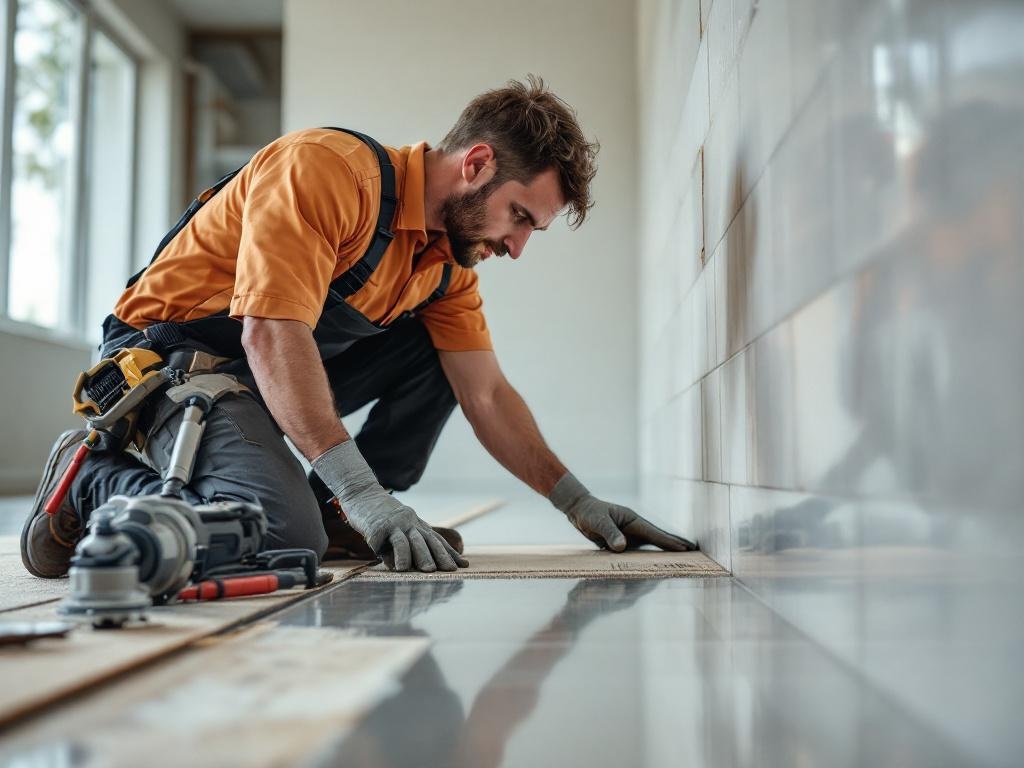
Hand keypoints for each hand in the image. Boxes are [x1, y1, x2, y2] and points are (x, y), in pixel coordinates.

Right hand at [312, 441, 467, 571]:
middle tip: (445, 571)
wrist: (361, 493)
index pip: (436, 540)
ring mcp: (392, 523)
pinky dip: (386, 554)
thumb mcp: (400, 527)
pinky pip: (381, 542)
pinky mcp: (375, 526)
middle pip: (425, 541)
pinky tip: (391, 566)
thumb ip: (409, 544)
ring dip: (411, 557)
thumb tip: (413, 568)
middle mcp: (408, 522)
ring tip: (415, 571)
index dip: (448, 553)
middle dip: (436, 556)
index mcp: (416, 524)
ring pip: (406, 541)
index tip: (461, 566)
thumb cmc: (381, 515)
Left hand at [549, 473, 696, 552]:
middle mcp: (634, 528)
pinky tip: (658, 564)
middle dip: (675, 544)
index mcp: (632, 520)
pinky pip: (639, 552)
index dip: (669, 542)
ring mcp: (630, 535)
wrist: (579, 509)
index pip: (653, 533)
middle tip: (695, 551)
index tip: (685, 547)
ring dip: (665, 552)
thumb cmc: (588, 512)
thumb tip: (622, 547)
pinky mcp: (624, 542)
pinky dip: (651, 557)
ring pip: (651, 546)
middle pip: (658, 539)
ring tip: (684, 557)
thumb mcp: (597, 521)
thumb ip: (609, 533)